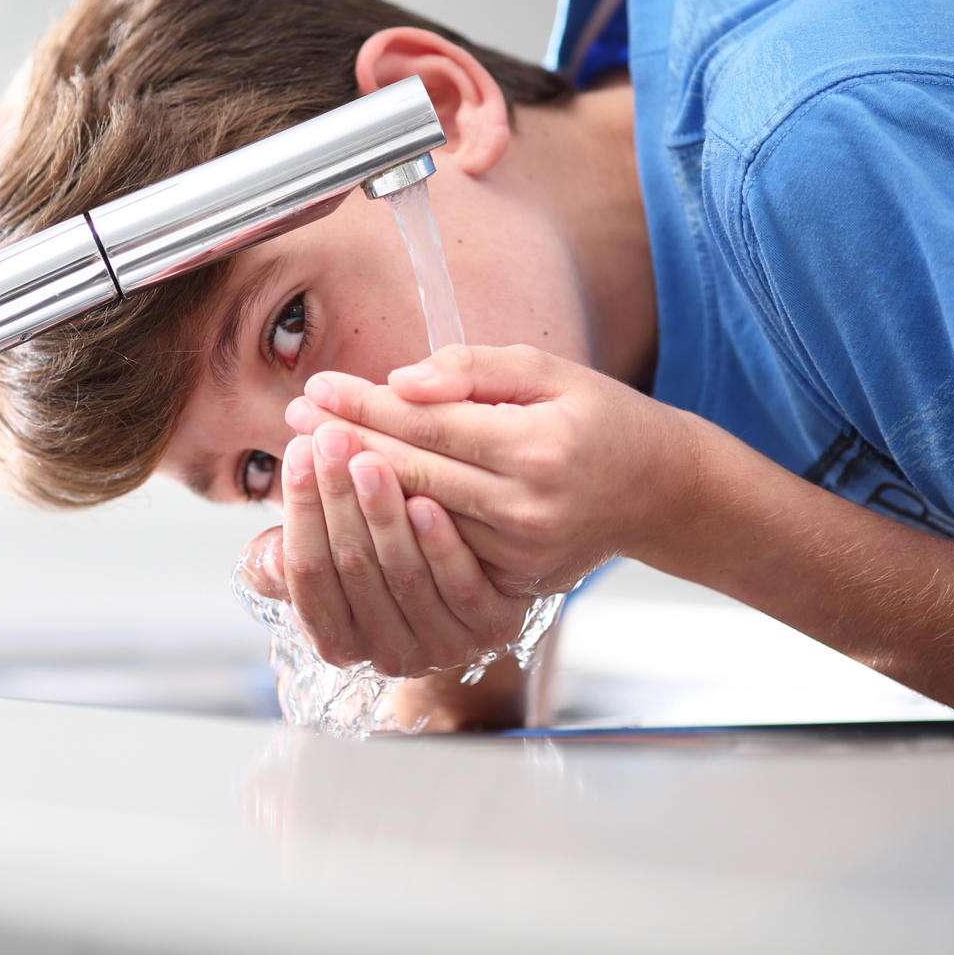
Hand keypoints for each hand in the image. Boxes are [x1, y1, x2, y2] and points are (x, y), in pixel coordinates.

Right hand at [236, 422, 534, 677]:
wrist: (476, 582)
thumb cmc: (384, 556)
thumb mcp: (329, 558)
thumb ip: (289, 559)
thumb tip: (269, 556)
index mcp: (336, 640)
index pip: (307, 571)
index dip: (301, 508)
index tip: (298, 448)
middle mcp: (385, 653)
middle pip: (352, 569)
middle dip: (337, 497)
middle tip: (332, 436)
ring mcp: (441, 646)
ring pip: (403, 576)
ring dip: (383, 514)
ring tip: (370, 457)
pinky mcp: (491, 629)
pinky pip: (460, 589)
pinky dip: (440, 545)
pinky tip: (426, 501)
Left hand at [285, 344, 704, 594]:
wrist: (660, 493)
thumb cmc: (601, 418)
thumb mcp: (548, 371)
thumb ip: (472, 370)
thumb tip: (400, 381)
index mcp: (535, 450)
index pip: (428, 425)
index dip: (366, 406)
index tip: (317, 386)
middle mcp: (524, 511)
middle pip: (411, 475)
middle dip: (345, 443)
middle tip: (293, 417)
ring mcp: (517, 557)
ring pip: (414, 520)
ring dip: (355, 489)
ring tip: (306, 455)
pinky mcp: (512, 584)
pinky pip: (435, 554)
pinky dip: (390, 526)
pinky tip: (349, 503)